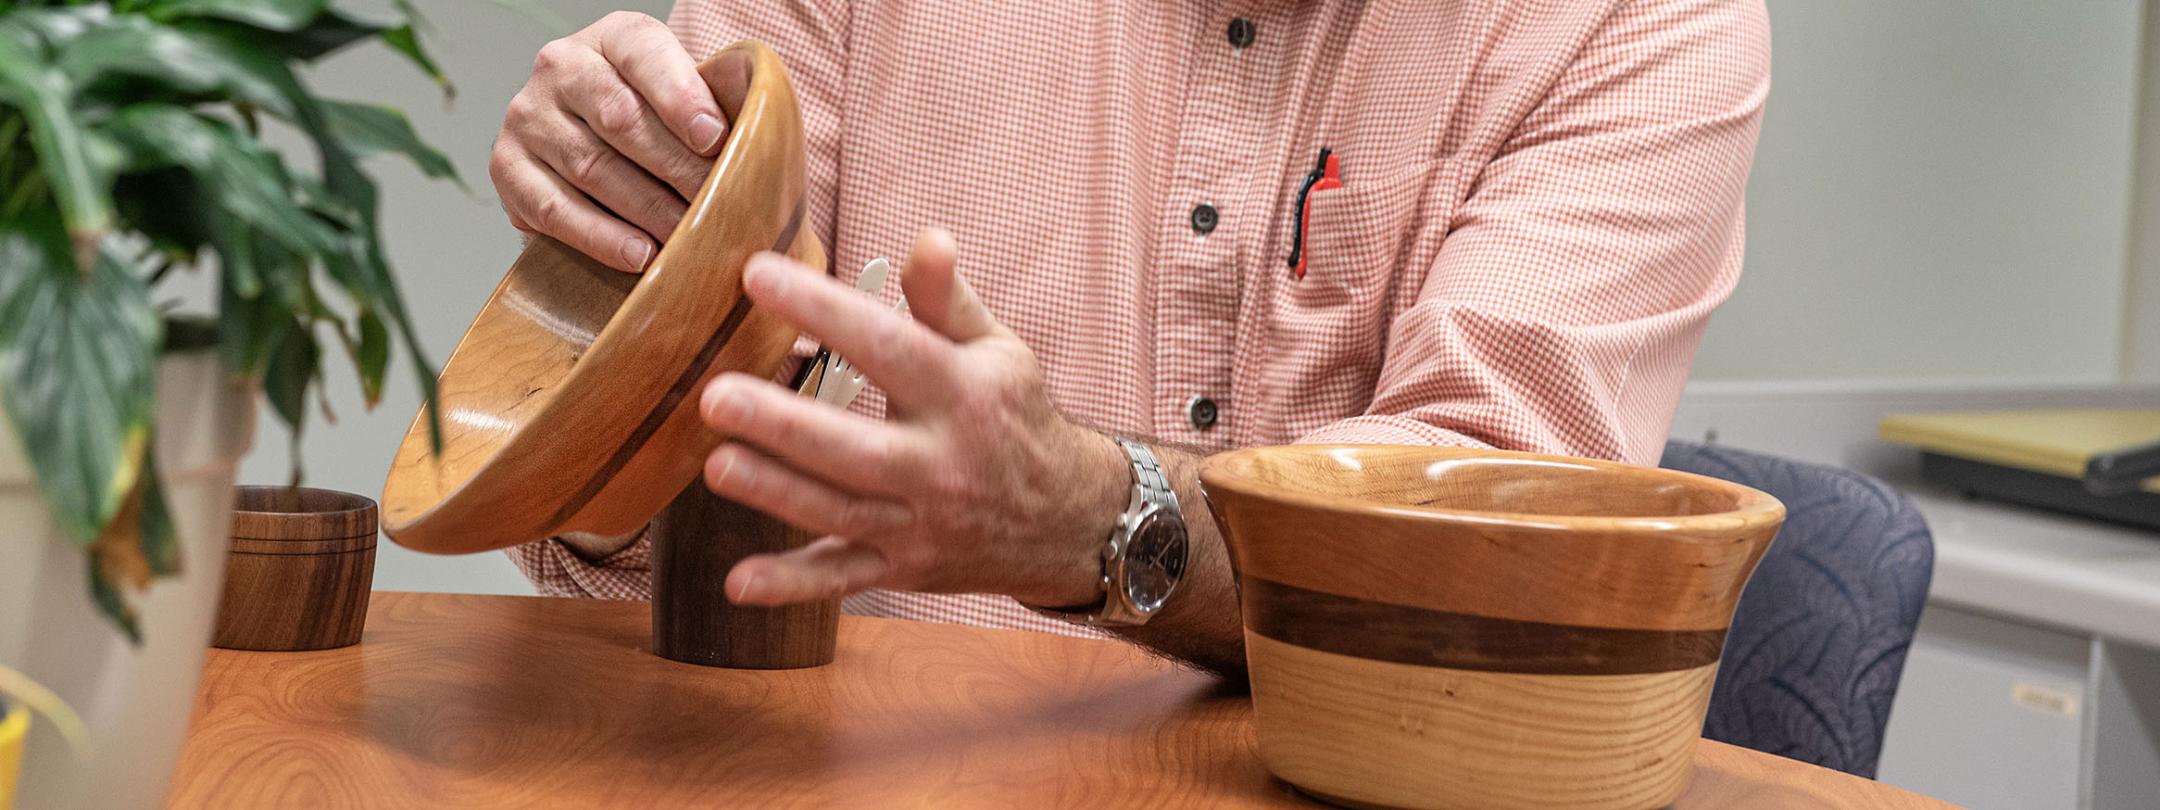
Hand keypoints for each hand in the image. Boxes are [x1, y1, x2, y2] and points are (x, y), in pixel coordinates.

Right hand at [489, 12, 737, 272]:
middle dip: (677, 168)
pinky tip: (641, 255)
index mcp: (614, 38)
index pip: (644, 53)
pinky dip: (602, 237)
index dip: (681, 95)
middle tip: (719, 207)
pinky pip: (555, 209)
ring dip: (647, 210)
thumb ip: (719, 111)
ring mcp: (528, 118)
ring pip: (591, 167)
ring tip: (688, 238)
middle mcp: (560, 67)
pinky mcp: (507, 169)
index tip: (715, 138)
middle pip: (620, 118)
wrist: (596, 150)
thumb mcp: (690, 100)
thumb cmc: (662, 127)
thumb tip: (760, 151)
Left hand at [696, 229, 1130, 607]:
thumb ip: (948, 300)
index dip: (823, 310)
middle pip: (858, 449)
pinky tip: (739, 583)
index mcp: (964, 395)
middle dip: (786, 426)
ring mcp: (922, 525)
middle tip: (716, 396)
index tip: (756, 275)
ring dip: (778, 495)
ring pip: (842, 514)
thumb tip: (927, 237)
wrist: (1068, 521)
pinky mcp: (905, 569)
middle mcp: (942, 465)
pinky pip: (844, 580)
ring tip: (716, 464)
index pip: (888, 346)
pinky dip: (793, 587)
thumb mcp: (997, 351)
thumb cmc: (1015, 418)